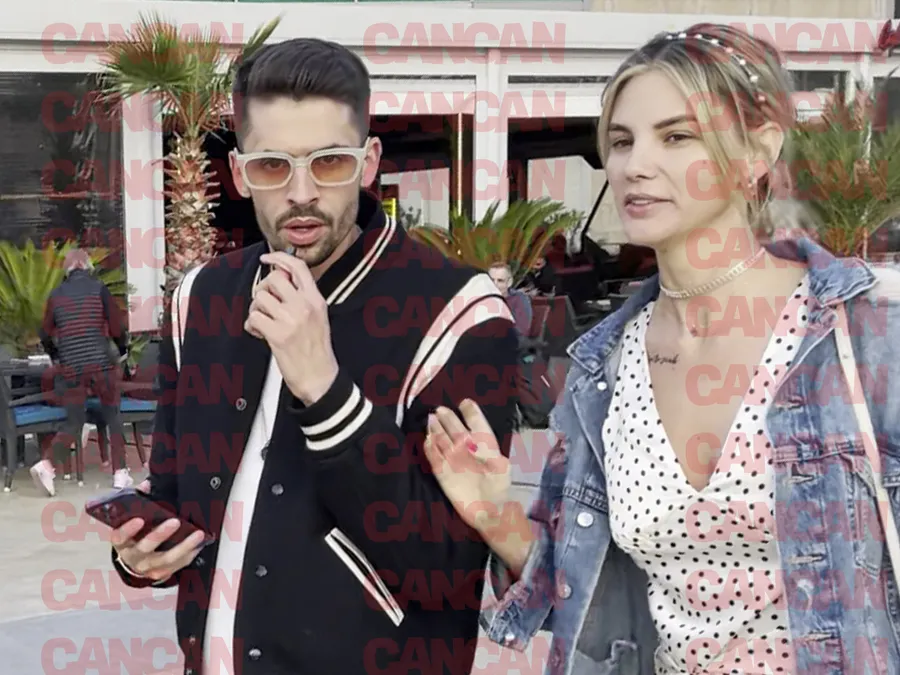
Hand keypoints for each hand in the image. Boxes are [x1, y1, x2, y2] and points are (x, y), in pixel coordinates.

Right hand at [111, 482, 205, 581]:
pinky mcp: (161, 572)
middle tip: (174, 522)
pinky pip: (177, 565)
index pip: (120, 536)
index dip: (128, 529)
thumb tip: (147, 485)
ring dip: (183, 546)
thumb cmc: (134, 536)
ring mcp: (147, 566)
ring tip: (197, 534)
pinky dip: (189, 554)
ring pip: (165, 559)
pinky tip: (198, 545)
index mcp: (122, 541)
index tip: (139, 519)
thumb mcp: (130, 519)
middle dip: (160, 534)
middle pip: (145, 547)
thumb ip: (139, 501)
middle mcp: (133, 556)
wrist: (134, 561)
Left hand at [245, 252, 338, 404]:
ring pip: (260, 298)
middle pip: (273, 279)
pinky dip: (251, 326)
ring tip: (262, 322)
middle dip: (262, 290)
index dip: (279, 257)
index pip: (298, 267)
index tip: (266, 257)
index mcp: (316, 299)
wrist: (320, 378)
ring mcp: (292, 319)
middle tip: (264, 305)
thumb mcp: (318, 317)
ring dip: (255, 310)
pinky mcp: (278, 335)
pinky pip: (254, 318)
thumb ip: (302, 298)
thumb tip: (279, 279)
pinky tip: (260, 334)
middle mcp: (305, 306)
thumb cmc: (316, 350)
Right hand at [423, 400, 510, 531]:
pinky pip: (434, 458)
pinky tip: (427, 440)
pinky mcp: (443, 474)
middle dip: (448, 419)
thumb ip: (486, 452)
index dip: (471, 414)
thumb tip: (469, 441)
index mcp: (484, 446)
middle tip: (440, 409)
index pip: (477, 425)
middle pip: (455, 430)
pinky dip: (430, 450)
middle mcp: (467, 450)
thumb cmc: (500, 488)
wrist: (491, 513)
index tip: (465, 403)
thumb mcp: (500, 467)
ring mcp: (454, 461)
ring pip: (442, 441)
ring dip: (436, 430)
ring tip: (431, 420)